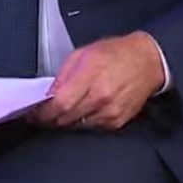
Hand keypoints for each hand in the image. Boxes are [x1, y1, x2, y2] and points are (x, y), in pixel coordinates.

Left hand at [27, 32, 165, 131]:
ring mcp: (110, 112)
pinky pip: (91, 128)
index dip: (43, 113)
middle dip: (51, 118)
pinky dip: (83, 121)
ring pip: (76, 126)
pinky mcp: (117, 122)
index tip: (34, 113)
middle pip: (65, 119)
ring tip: (68, 107)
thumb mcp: (83, 54)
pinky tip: (86, 108)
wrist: (147, 61)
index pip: (60, 105)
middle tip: (44, 113)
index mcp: (91, 76)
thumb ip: (62, 75)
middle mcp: (101, 97)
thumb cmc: (116, 54)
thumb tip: (47, 95)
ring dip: (67, 120)